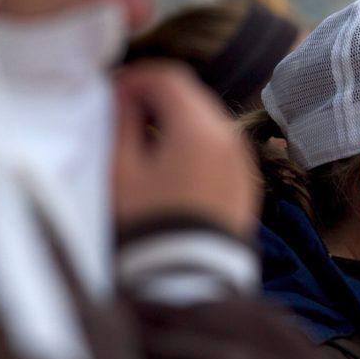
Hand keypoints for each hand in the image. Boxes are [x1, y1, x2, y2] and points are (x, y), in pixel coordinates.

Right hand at [112, 60, 259, 235]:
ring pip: (208, 122)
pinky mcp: (246, 185)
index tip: (113, 93)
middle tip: (124, 114)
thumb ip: (121, 123)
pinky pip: (220, 149)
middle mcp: (231, 139)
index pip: (170, 78)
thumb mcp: (122, 171)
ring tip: (144, 142)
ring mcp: (243, 163)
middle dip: (156, 98)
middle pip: (193, 97)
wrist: (188, 281)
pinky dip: (196, 145)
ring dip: (176, 121)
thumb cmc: (149, 226)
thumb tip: (124, 96)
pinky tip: (170, 166)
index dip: (137, 77)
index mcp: (200, 129)